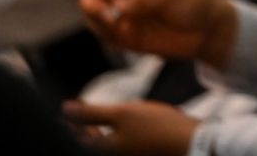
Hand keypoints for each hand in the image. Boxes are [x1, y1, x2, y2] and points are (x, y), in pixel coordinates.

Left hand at [63, 99, 199, 155]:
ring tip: (98, 115)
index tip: (69, 106)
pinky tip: (122, 122)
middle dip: (85, 126)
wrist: (191, 141)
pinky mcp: (141, 153)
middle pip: (92, 142)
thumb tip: (64, 109)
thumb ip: (92, 113)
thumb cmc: (156, 127)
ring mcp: (129, 155)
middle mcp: (115, 155)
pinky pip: (120, 143)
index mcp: (105, 149)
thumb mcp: (122, 113)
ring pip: (106, 143)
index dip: (72, 121)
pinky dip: (115, 133)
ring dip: (99, 129)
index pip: (79, 138)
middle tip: (80, 109)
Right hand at [80, 0, 236, 68]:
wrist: (207, 29)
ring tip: (115, 26)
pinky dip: (107, 36)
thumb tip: (116, 8)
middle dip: (90, 3)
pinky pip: (105, 36)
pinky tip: (122, 37)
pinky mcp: (125, 36)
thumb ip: (142, 1)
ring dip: (97, 21)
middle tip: (106, 13)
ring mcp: (121, 15)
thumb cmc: (191, 0)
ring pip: (93, 16)